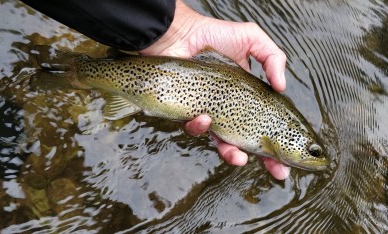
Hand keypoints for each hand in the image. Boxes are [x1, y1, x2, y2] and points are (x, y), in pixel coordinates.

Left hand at [141, 0, 288, 179]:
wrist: (179, 35)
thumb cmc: (213, 35)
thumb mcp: (251, 40)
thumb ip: (273, 58)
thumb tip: (282, 87)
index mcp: (247, 96)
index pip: (265, 124)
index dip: (276, 143)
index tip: (288, 160)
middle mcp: (229, 109)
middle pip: (249, 141)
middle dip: (264, 160)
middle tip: (277, 172)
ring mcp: (209, 113)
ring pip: (221, 142)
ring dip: (231, 153)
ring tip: (238, 156)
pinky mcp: (187, 113)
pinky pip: (194, 128)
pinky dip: (200, 127)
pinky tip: (204, 118)